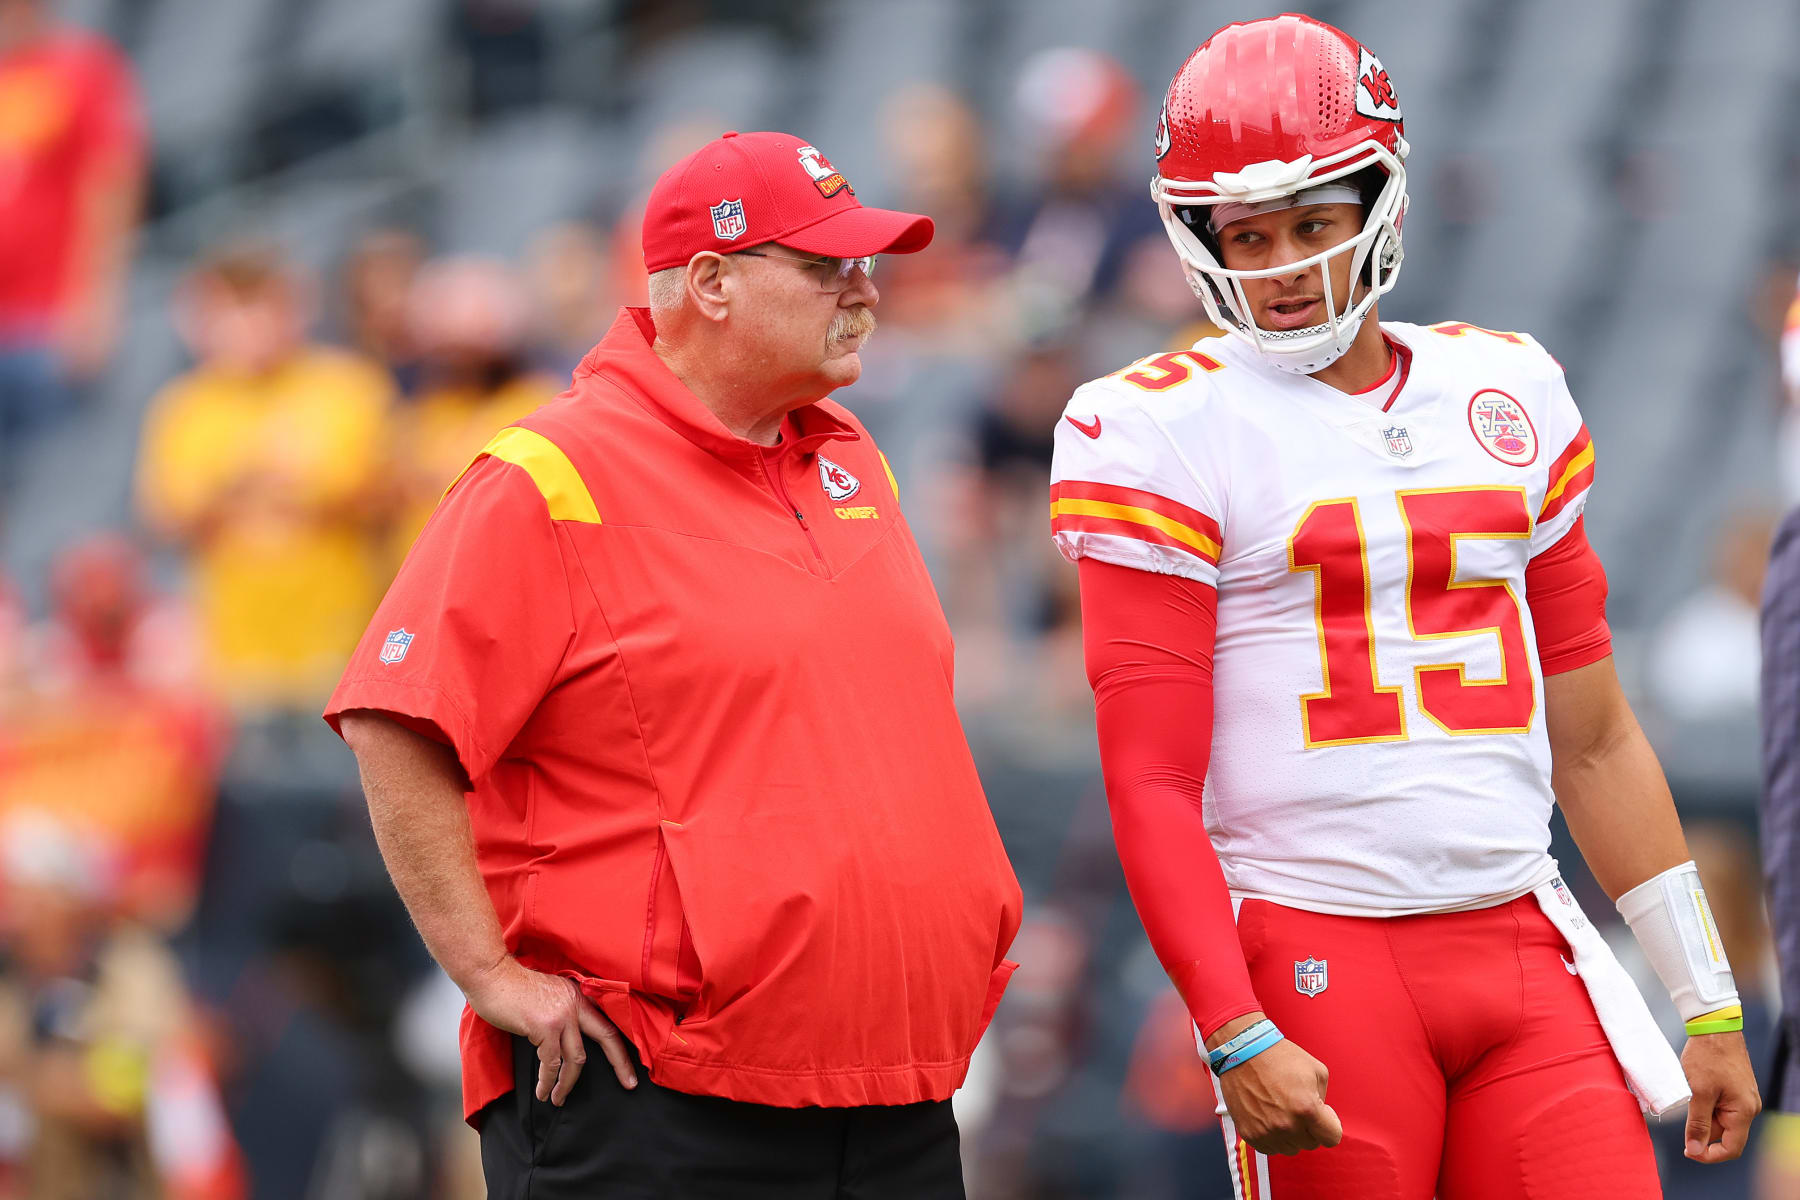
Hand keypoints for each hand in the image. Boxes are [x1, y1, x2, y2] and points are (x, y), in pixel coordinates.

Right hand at [464, 956, 637, 1104]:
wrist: (490, 975)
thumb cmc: (510, 987)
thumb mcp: (547, 995)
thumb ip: (561, 1012)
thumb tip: (565, 1040)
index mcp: (578, 994)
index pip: (606, 1021)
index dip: (620, 1043)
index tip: (629, 1063)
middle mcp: (575, 1003)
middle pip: (607, 1036)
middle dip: (621, 1063)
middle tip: (629, 1084)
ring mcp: (562, 1015)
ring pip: (576, 1058)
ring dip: (567, 1084)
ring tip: (558, 1099)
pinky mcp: (545, 1027)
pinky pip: (552, 1063)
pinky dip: (547, 1081)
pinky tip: (541, 1091)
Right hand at [1209, 1013, 1343, 1154]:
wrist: (1242, 1051)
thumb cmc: (1279, 1056)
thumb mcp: (1316, 1070)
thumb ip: (1324, 1098)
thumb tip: (1321, 1116)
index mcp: (1307, 1109)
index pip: (1332, 1138)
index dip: (1330, 1125)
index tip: (1323, 1114)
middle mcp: (1287, 1125)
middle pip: (1311, 1143)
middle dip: (1310, 1128)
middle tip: (1299, 1107)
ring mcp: (1267, 1132)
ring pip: (1291, 1148)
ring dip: (1291, 1134)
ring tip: (1283, 1111)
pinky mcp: (1250, 1134)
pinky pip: (1270, 1148)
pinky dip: (1273, 1137)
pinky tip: (1270, 1117)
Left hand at [1680, 1030, 1760, 1161]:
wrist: (1714, 1027)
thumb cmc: (1707, 1057)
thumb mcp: (1698, 1092)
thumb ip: (1697, 1123)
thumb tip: (1694, 1150)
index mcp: (1744, 1112)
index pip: (1731, 1148)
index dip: (1709, 1154)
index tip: (1687, 1151)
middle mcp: (1749, 1108)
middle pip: (1725, 1135)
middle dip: (1703, 1133)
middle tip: (1682, 1121)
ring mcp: (1743, 1098)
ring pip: (1721, 1121)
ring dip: (1702, 1118)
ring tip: (1687, 1100)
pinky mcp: (1735, 1089)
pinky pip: (1720, 1107)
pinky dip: (1705, 1106)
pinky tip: (1693, 1094)